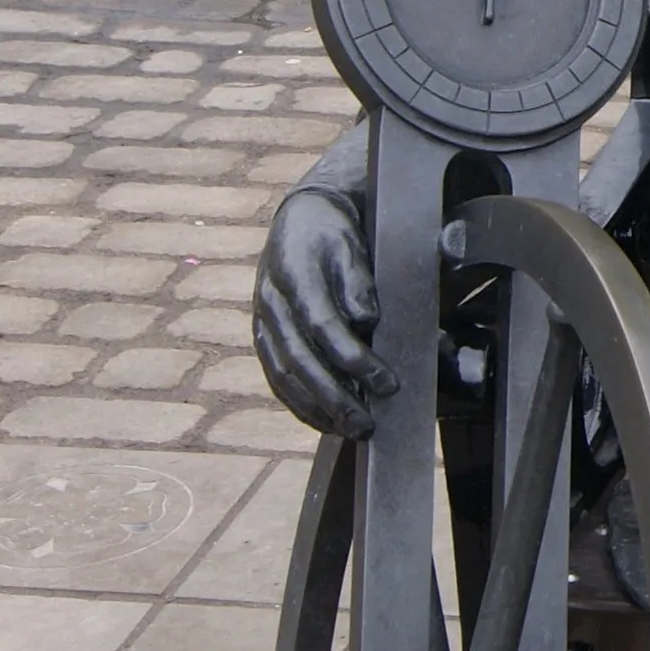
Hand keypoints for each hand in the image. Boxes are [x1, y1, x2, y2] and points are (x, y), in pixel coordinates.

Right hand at [253, 191, 397, 437]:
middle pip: (300, 359)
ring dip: (317, 408)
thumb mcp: (351, 242)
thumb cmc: (333, 233)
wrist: (300, 220)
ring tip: (350, 430)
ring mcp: (263, 321)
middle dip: (336, 397)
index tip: (386, 382)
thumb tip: (366, 320)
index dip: (354, 358)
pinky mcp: (262, 336)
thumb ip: (358, 279)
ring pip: (284, 374)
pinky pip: (275, 377)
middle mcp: (271, 301)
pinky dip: (298, 404)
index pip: (323, 325)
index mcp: (294, 273)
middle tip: (368, 423)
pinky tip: (323, 422)